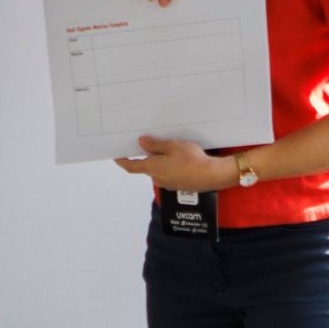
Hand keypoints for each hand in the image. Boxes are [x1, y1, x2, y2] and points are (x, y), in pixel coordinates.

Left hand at [113, 136, 235, 191]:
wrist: (211, 175)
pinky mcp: (178, 184)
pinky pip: (169, 174)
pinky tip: (180, 158)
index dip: (122, 161)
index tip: (117, 156)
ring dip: (160, 161)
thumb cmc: (191, 159)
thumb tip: (141, 143)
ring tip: (171, 148)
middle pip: (147, 166)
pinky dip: (170, 166)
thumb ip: (155, 145)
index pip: (131, 166)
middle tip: (152, 143)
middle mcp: (157, 178)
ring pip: (159, 170)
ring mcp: (168, 183)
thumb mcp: (172, 146)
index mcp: (152, 168)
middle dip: (148, 156)